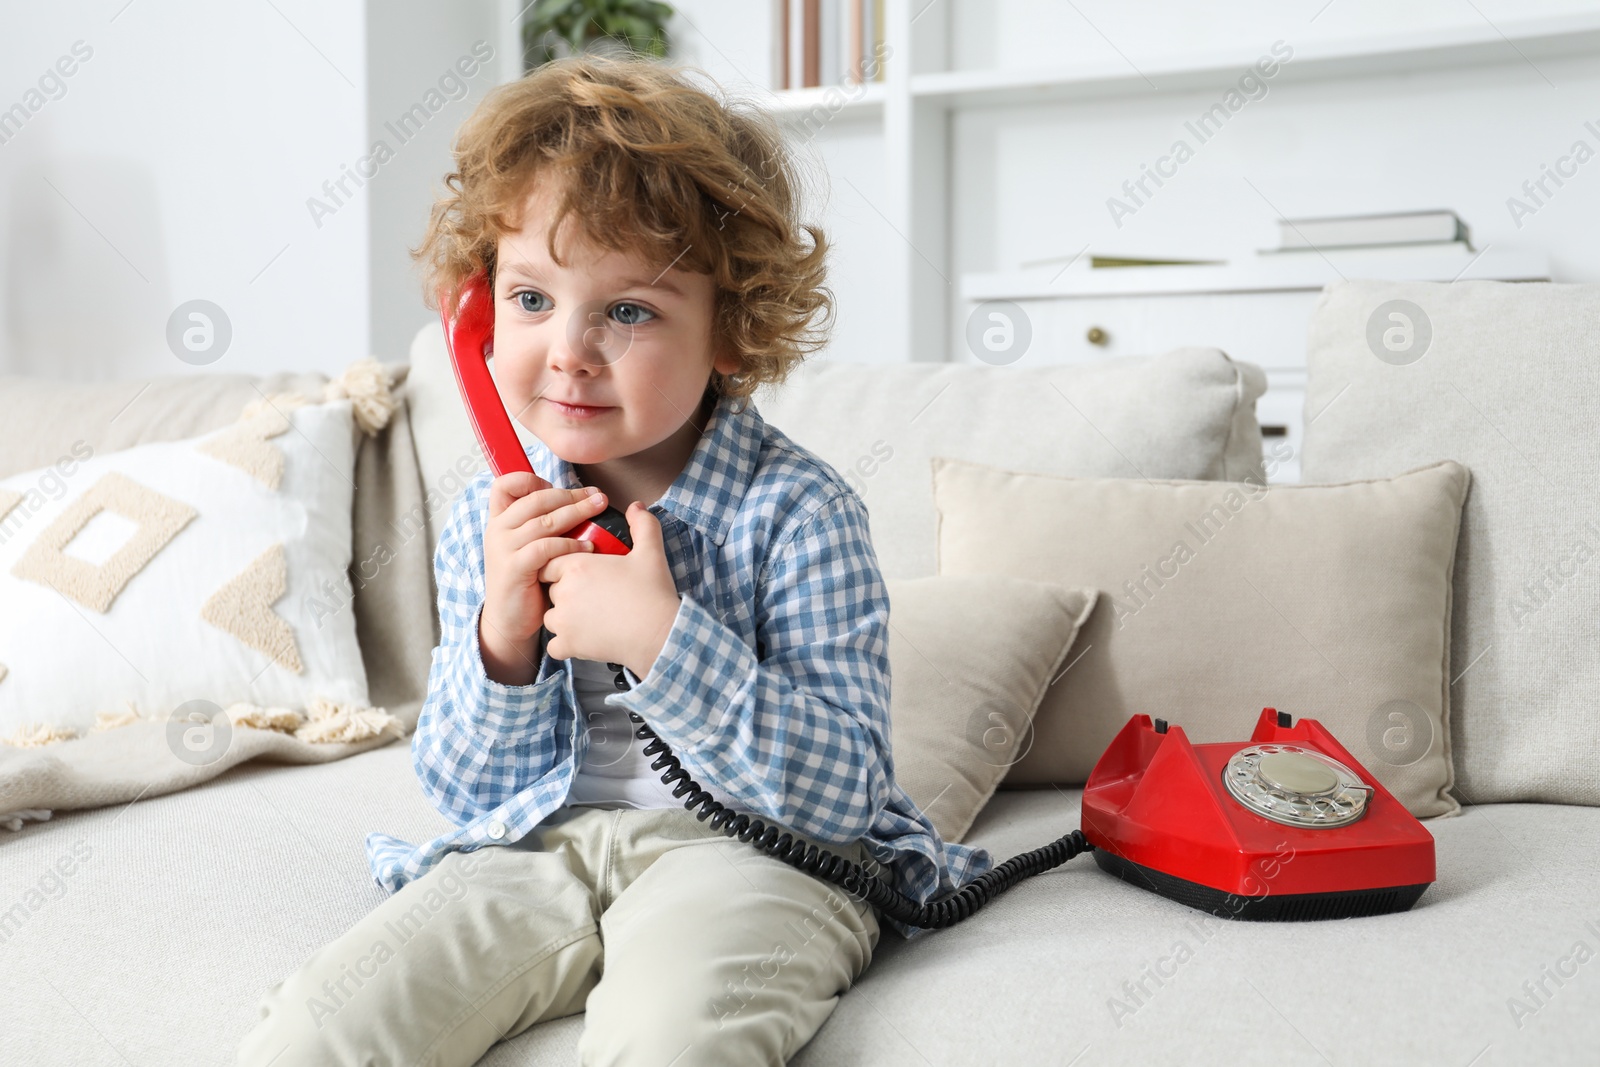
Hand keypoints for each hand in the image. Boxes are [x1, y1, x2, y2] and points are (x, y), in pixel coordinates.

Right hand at [480, 472, 607, 679]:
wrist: (510, 619)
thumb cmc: (527, 580)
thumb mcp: (528, 545)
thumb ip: (542, 524)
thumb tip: (581, 500)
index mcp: (499, 520)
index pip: (505, 484)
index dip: (532, 479)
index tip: (559, 488)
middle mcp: (498, 530)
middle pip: (536, 498)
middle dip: (571, 495)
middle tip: (598, 497)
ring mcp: (504, 548)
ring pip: (544, 520)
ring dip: (577, 513)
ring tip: (600, 511)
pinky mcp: (514, 568)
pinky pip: (546, 547)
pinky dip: (570, 544)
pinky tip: (588, 546)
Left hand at [538, 500, 681, 678]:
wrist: (658, 633)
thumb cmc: (652, 594)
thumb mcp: (651, 552)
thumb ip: (642, 524)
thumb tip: (636, 507)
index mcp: (577, 566)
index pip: (551, 562)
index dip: (563, 567)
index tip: (580, 573)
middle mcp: (564, 592)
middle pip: (551, 588)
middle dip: (565, 591)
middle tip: (590, 595)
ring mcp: (563, 620)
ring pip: (551, 616)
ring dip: (563, 617)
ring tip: (587, 617)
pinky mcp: (568, 644)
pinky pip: (554, 646)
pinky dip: (565, 644)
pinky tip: (582, 639)